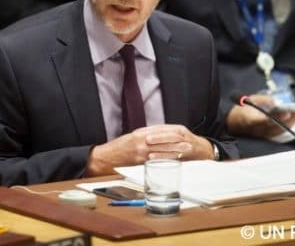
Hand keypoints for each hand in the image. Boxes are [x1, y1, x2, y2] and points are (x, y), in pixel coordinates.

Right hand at [85, 124, 213, 175]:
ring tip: (185, 153)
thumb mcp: (131, 137)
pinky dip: (164, 162)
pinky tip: (173, 162)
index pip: (160, 131)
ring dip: (175, 153)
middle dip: (177, 143)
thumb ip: (145, 136)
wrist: (105, 158)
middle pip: (163, 142)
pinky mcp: (139, 164)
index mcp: (140, 134)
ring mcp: (140, 154)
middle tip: (189, 145)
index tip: (182, 134)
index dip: (172, 133)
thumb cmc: (118, 148)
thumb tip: (158, 136)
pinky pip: (155, 162)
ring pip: (161, 152)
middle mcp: (141, 142)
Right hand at [226, 94, 294, 138]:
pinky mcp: (266, 136)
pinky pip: (279, 132)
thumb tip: (275, 101)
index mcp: (249, 120)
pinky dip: (288, 125)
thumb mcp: (248, 99)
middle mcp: (257, 130)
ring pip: (279, 131)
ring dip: (291, 122)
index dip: (276, 117)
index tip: (286, 112)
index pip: (264, 120)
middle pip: (275, 127)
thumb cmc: (242, 109)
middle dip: (289, 119)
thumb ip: (262, 99)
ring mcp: (262, 135)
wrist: (233, 123)